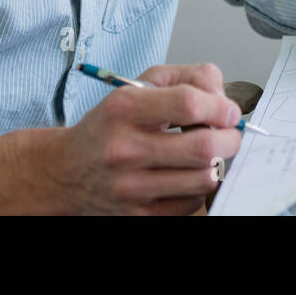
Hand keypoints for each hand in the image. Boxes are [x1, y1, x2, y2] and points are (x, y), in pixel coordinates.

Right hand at [53, 62, 241, 213]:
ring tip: (208, 154)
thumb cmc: (110, 126)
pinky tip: (188, 175)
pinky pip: (191, 203)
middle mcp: (125, 149)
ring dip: (217, 164)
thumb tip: (222, 98)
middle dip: (230, 138)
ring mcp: (131, 187)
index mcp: (124, 108)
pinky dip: (199, 188)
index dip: (221, 106)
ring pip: (203, 179)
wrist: (66, 172)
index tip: (229, 111)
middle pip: (204, 147)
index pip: (189, 103)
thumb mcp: (138, 86)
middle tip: (229, 134)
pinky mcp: (139, 216)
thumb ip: (186, 78)